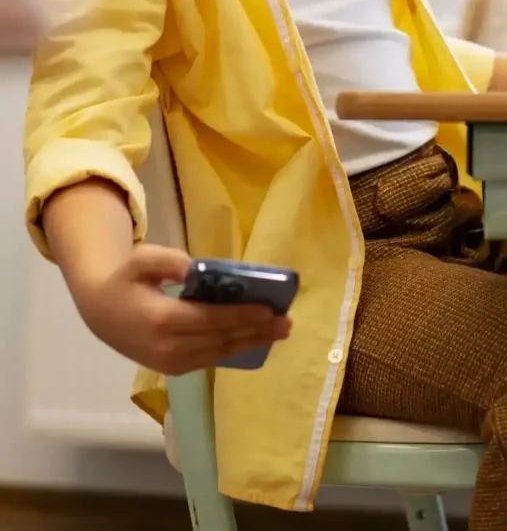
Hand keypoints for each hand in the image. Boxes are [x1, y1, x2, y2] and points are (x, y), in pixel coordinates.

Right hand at [74, 244, 290, 374]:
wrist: (100, 311)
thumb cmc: (126, 280)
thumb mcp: (140, 259)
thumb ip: (166, 260)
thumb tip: (194, 269)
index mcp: (161, 320)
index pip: (210, 320)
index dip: (241, 316)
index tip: (269, 310)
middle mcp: (167, 347)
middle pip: (220, 340)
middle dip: (256, 332)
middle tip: (286, 323)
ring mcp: (169, 362)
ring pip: (218, 354)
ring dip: (251, 343)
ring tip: (280, 332)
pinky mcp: (172, 368)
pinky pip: (209, 360)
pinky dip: (234, 350)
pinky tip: (255, 340)